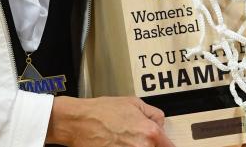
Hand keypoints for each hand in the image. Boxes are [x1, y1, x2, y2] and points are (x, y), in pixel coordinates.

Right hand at [47, 96, 173, 146]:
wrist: (79, 122)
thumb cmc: (102, 111)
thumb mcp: (133, 102)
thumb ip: (153, 114)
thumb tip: (160, 123)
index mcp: (150, 132)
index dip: (167, 145)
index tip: (165, 144)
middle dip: (150, 144)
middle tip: (135, 137)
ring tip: (125, 139)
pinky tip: (117, 143)